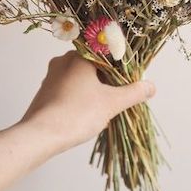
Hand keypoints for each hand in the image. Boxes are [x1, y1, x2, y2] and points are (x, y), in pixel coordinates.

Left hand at [19, 51, 155, 151]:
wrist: (40, 135)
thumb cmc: (77, 113)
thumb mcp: (111, 103)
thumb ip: (133, 93)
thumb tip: (151, 86)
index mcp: (79, 56)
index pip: (106, 54)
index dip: (120, 68)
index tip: (128, 82)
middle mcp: (63, 60)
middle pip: (93, 65)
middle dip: (106, 81)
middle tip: (117, 98)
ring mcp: (51, 76)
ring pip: (79, 78)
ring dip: (92, 90)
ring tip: (101, 109)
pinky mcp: (44, 92)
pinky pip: (67, 89)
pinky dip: (78, 98)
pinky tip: (84, 114)